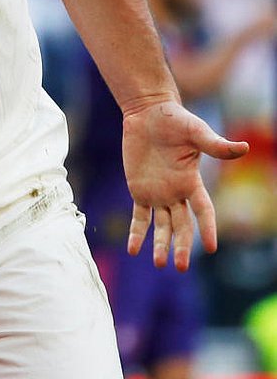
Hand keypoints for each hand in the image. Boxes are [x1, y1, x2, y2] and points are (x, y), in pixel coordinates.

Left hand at [121, 97, 248, 270]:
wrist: (147, 112)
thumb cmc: (175, 120)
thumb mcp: (196, 132)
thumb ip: (216, 145)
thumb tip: (245, 148)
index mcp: (192, 182)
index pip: (204, 211)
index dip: (208, 229)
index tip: (210, 248)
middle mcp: (177, 192)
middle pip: (182, 225)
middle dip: (182, 245)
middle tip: (180, 266)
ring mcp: (158, 194)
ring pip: (162, 226)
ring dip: (161, 245)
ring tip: (159, 263)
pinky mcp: (139, 190)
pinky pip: (139, 217)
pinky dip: (137, 233)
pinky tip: (133, 250)